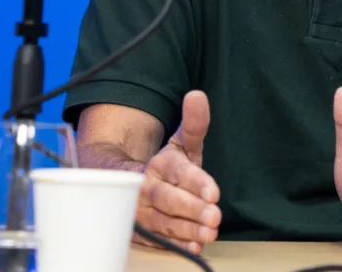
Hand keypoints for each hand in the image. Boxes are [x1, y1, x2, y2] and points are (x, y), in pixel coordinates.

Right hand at [135, 91, 221, 253]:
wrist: (126, 181)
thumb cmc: (166, 164)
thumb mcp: (181, 142)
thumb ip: (194, 124)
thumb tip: (197, 95)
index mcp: (159, 164)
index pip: (179, 173)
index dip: (196, 183)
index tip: (214, 192)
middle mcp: (146, 188)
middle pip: (169, 200)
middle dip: (192, 209)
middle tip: (215, 216)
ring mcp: (141, 212)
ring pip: (163, 222)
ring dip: (187, 229)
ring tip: (209, 233)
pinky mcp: (141, 231)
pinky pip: (156, 240)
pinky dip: (175, 244)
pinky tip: (194, 246)